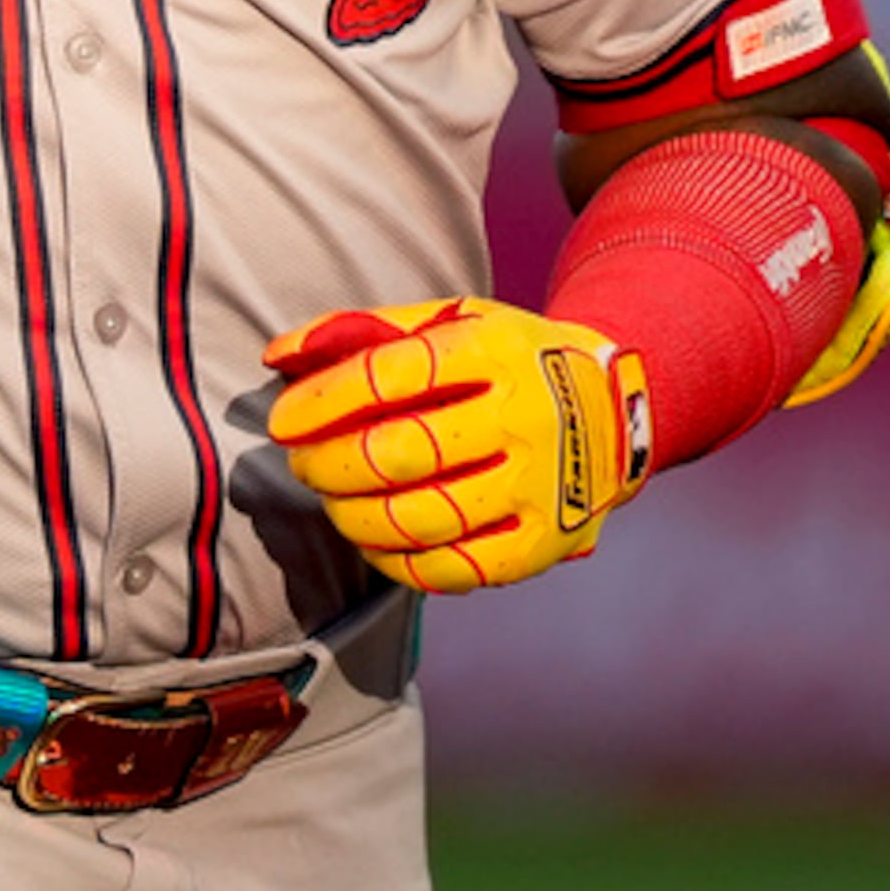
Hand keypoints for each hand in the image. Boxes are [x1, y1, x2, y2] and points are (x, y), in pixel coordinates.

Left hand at [262, 298, 652, 593]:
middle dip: (328, 464)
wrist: (612, 405)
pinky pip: (451, 569)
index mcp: (496, 350)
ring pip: (420, 519)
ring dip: (352, 516)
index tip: (283, 420)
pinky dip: (394, 562)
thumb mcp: (451, 322)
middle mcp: (525, 417)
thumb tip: (277, 355)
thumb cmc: (507, 360)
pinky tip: (371, 540)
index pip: (391, 376)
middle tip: (300, 463)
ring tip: (331, 500)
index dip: (323, 402)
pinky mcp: (543, 544)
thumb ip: (363, 331)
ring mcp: (540, 487)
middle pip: (400, 454)